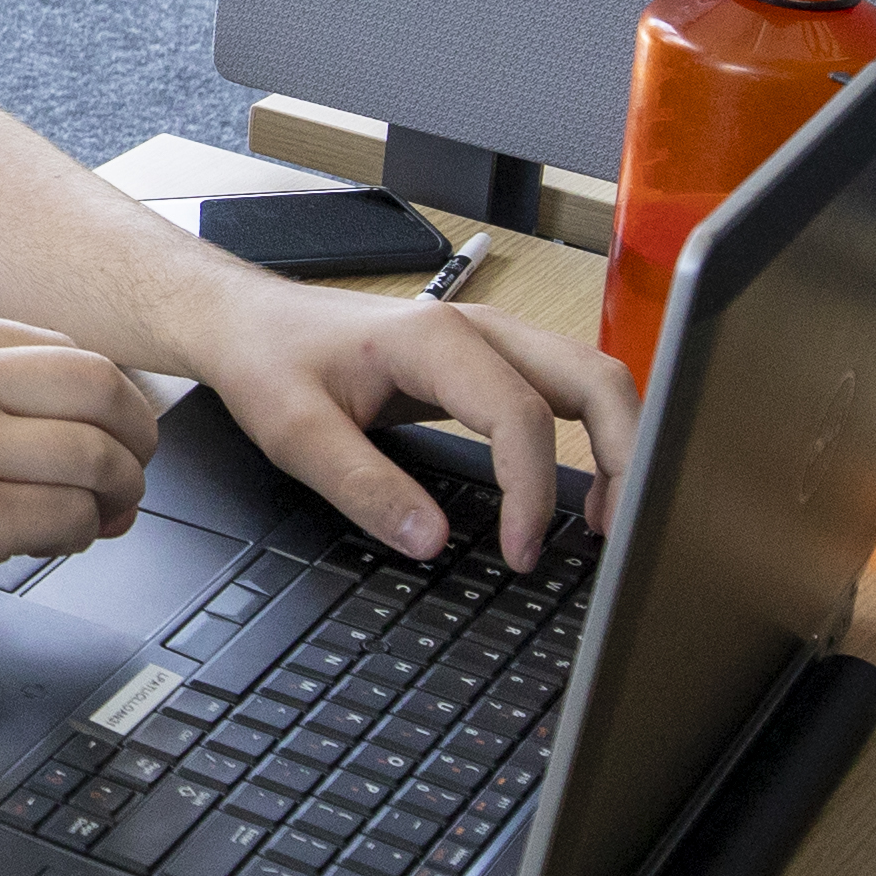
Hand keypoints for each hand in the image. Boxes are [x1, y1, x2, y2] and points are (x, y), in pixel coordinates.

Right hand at [0, 303, 163, 649]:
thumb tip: (91, 420)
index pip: (70, 348)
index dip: (113, 399)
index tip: (116, 434)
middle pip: (102, 388)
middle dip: (137, 439)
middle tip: (132, 475)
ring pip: (96, 457)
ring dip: (118, 495)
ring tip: (101, 517)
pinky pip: (68, 519)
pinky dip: (81, 536)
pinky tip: (57, 543)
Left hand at [197, 273, 634, 572]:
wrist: (252, 322)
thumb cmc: (270, 362)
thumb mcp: (296, 433)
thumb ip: (361, 486)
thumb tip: (428, 541)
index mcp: (434, 338)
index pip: (522, 414)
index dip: (532, 490)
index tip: (521, 553)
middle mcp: (479, 330)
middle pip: (593, 380)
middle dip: (623, 456)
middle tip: (620, 536)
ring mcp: (492, 342)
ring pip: (592, 381)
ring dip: (617, 446)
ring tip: (606, 524)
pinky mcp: (491, 363)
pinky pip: (566, 393)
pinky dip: (592, 439)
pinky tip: (580, 494)